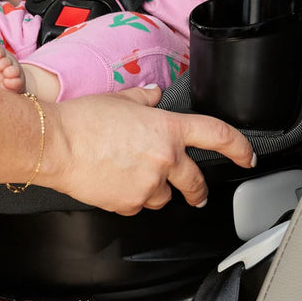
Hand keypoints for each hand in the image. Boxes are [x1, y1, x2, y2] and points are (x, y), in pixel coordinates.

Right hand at [41, 87, 254, 215]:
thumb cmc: (82, 119)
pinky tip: (113, 183)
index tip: (246, 155)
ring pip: (163, 196)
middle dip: (198, 190)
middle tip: (196, 193)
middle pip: (196, 181)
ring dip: (155, 190)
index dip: (238, 146)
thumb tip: (155, 95)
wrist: (55, 145)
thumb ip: (144, 99)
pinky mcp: (130, 204)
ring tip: (129, 176)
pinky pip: (138, 205)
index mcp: (166, 129)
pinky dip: (130, 197)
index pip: (216, 135)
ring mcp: (148, 186)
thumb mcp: (118, 100)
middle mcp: (164, 159)